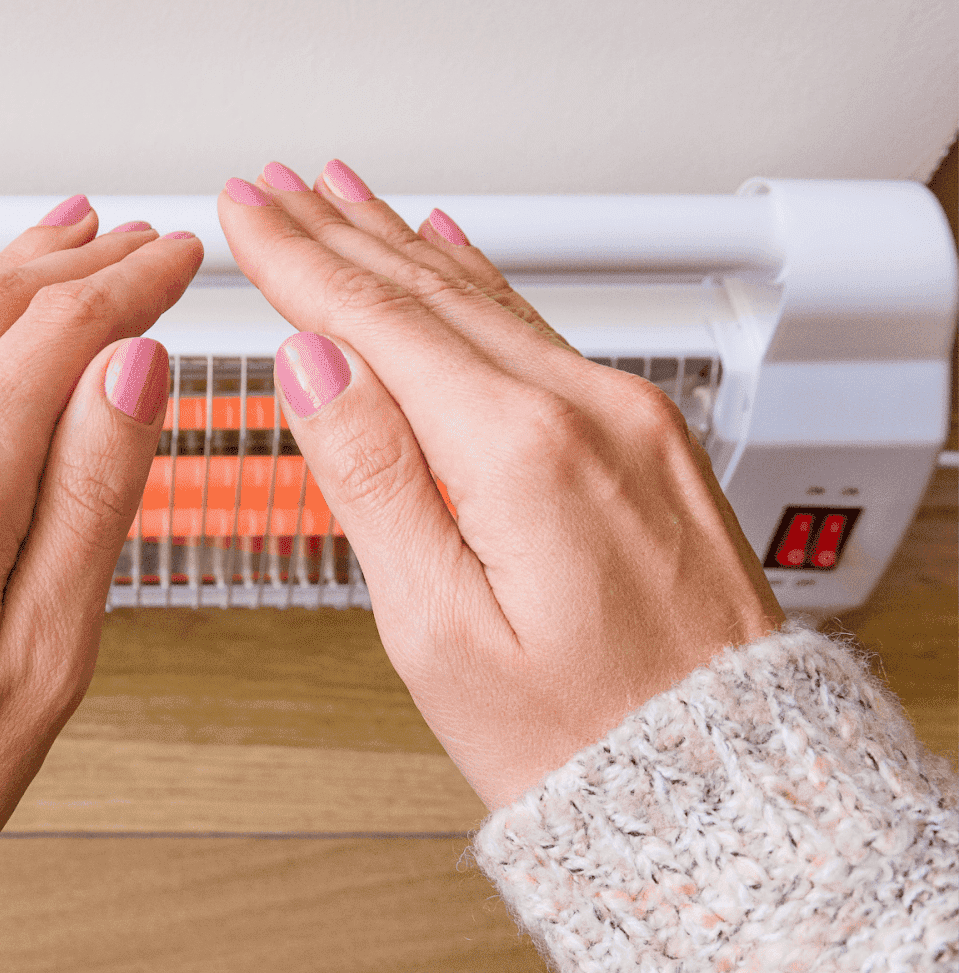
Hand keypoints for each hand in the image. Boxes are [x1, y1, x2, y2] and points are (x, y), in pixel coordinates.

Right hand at [219, 162, 785, 810]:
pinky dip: (481, 283)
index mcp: (520, 452)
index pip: (377, 322)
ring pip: (489, 301)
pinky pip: (543, 333)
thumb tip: (312, 367)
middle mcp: (586, 412)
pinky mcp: (651, 441)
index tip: (247, 214)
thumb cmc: (578, 737)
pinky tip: (453, 249)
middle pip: (431, 291)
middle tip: (274, 188)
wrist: (725, 784)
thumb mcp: (437, 630)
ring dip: (403, 244)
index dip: (299, 261)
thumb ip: (371, 480)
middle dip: (339, 232)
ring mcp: (629, 419)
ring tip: (342, 197)